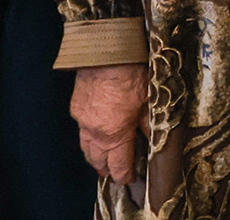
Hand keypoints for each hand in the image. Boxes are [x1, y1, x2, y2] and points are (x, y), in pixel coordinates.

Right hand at [71, 63, 147, 182]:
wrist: (106, 52)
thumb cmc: (130, 73)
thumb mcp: (148, 100)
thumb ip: (149, 124)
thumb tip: (153, 139)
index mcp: (115, 134)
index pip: (118, 165)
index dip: (125, 175)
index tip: (130, 178)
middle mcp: (95, 132)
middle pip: (98, 160)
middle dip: (107, 169)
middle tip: (116, 172)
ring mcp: (82, 120)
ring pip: (86, 148)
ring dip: (95, 156)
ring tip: (103, 161)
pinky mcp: (76, 108)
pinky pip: (81, 130)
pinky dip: (88, 137)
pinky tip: (95, 134)